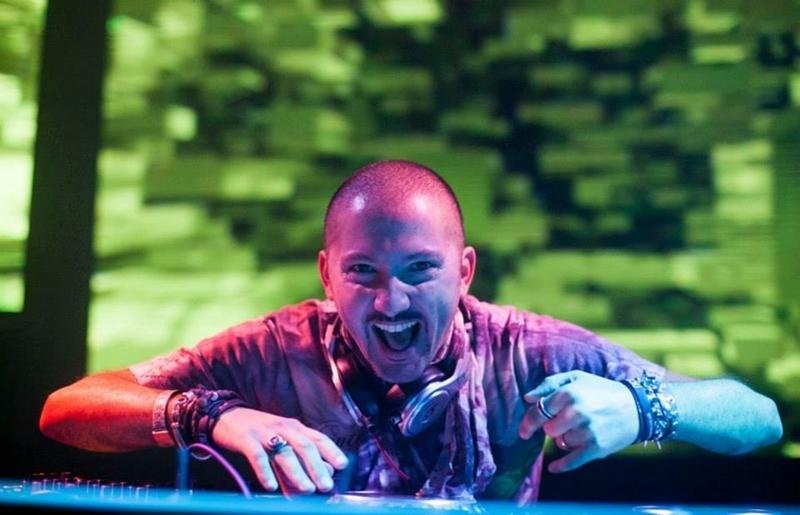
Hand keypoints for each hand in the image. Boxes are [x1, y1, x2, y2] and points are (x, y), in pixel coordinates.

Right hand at [211, 407, 348, 493]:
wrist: (226, 415)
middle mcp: (283, 428)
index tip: (343, 465)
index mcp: (295, 427)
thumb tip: (307, 489)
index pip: (318, 438)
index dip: (331, 451)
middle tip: (326, 486)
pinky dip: (265, 471)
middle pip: (305, 446)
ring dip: (297, 472)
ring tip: (307, 489)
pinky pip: (257, 455)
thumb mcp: (278, 446)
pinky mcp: (246, 439)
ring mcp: (264, 432)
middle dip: (317, 467)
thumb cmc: (258, 433)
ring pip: (284, 452)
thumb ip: (292, 466)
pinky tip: (270, 486)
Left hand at [518, 371, 638, 472]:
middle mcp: (576, 412)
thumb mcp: (576, 378)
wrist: (637, 407)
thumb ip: (549, 384)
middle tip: (563, 424)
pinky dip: (561, 466)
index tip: (524, 430)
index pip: (538, 411)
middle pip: (548, 430)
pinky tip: (553, 467)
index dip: (529, 421)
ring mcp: (586, 431)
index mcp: (569, 392)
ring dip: (565, 439)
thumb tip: (527, 398)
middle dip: (552, 428)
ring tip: (580, 430)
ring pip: (560, 443)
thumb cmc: (602, 390)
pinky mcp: (596, 447)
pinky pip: (571, 461)